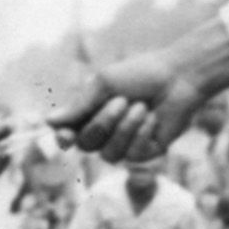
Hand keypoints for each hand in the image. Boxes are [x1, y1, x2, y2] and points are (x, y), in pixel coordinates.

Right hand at [62, 42, 226, 164]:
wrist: (179, 77)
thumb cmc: (141, 73)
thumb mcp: (105, 84)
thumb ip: (79, 105)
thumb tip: (48, 121)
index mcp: (92, 112)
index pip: (69, 134)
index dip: (64, 138)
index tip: (65, 137)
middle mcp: (106, 131)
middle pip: (87, 146)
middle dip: (103, 124)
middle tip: (122, 101)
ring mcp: (126, 144)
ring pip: (109, 155)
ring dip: (125, 128)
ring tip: (141, 106)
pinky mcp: (146, 152)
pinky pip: (133, 155)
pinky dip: (142, 133)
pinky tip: (153, 118)